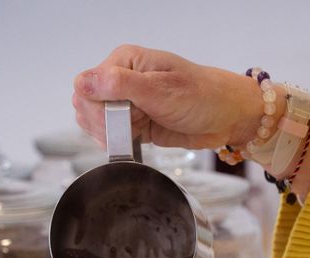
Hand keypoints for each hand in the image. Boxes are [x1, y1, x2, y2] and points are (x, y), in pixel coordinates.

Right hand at [71, 45, 263, 149]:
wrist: (227, 117)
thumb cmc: (202, 96)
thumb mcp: (160, 89)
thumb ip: (120, 85)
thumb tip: (83, 83)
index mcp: (124, 62)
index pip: (87, 86)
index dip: (99, 108)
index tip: (124, 117)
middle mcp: (122, 80)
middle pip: (86, 105)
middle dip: (105, 123)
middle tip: (135, 125)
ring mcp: (127, 103)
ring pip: (95, 122)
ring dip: (111, 134)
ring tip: (139, 130)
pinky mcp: (134, 124)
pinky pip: (111, 135)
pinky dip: (118, 143)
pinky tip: (136, 140)